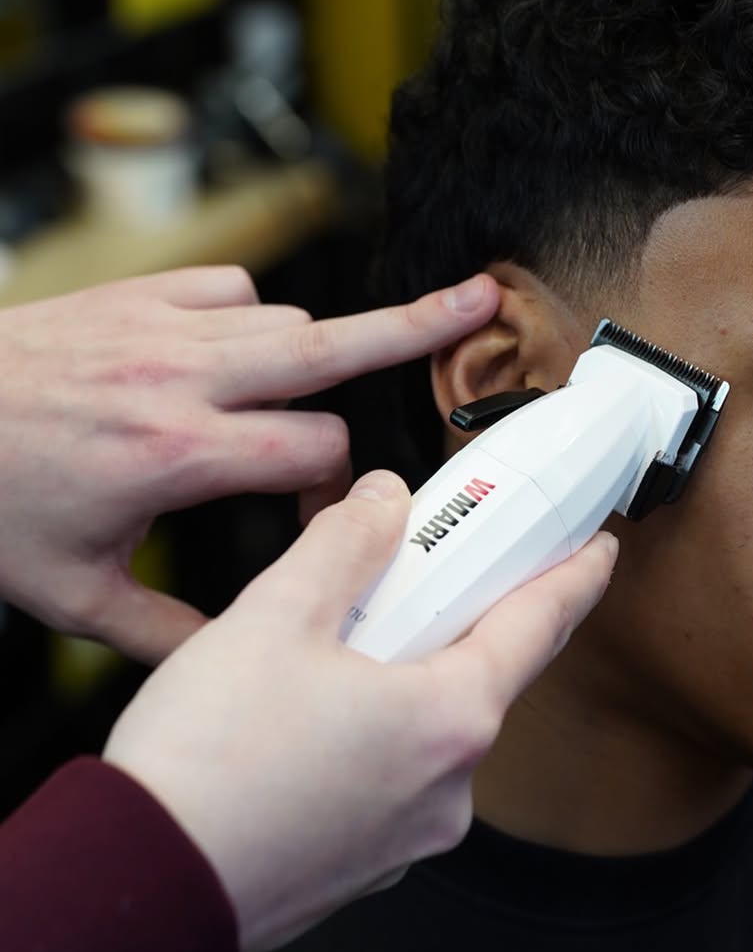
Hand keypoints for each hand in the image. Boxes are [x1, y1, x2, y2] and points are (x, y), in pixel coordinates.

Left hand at [0, 267, 497, 661]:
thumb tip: (232, 660)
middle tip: (482, 302)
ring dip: (321, 354)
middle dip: (419, 326)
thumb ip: (166, 631)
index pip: (318, 454)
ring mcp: (162, 327)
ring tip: (349, 364)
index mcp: (178, 456)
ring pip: (290, 321)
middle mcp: (184, 380)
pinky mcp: (140, 294)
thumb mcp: (70, 594)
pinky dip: (254, 320)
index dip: (339, 491)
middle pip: (335, 345)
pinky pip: (235, 291)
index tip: (321, 516)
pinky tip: (237, 355)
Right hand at [102, 469, 616, 951]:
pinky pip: (387, 778)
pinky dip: (366, 737)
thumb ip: (346, 544)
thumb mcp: (278, 615)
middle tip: (418, 575)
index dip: (573, 577)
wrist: (139, 887)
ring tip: (330, 649)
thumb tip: (384, 503)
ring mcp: (407, 837)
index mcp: (450, 718)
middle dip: (453, 620)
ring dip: (398, 680)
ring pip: (425, 728)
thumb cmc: (209, 763)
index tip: (597, 551)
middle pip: (477, 675)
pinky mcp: (363, 865)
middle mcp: (447, 788)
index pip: (540, 626)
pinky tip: (303, 722)